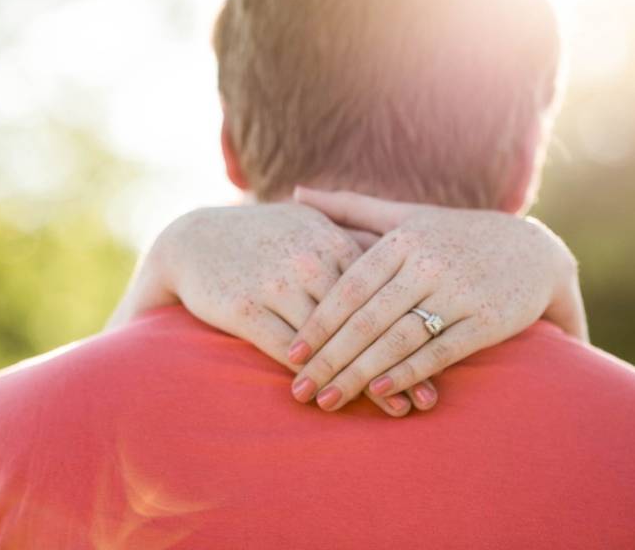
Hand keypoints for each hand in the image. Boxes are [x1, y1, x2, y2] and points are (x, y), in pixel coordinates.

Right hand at [106, 203, 421, 415]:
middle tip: (428, 398)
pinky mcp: (246, 310)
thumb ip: (353, 238)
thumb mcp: (308, 226)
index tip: (442, 355)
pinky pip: (288, 352)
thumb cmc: (263, 235)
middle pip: (364, 321)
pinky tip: (333, 401)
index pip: (381, 290)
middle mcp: (308, 262)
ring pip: (330, 343)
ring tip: (394, 410)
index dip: (411, 325)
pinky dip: (314, 379)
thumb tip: (401, 257)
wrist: (193, 238)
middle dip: (398, 362)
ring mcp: (277, 286)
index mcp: (330, 239)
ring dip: (363, 381)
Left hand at [287, 186, 587, 412]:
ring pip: (398, 338)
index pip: (350, 286)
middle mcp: (428, 263)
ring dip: (360, 374)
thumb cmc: (457, 235)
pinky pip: (440, 351)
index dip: (318, 322)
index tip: (291, 353)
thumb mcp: (408, 214)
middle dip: (330, 357)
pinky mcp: (486, 320)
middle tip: (300, 389)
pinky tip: (380, 394)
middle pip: (367, 318)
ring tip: (329, 399)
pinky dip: (408, 373)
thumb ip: (352, 208)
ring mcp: (458, 292)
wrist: (536, 251)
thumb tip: (297, 194)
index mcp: (404, 239)